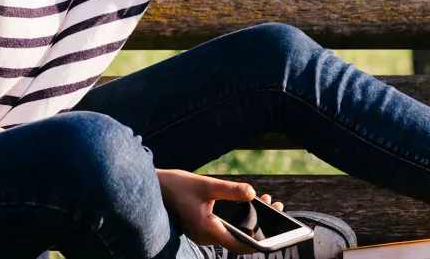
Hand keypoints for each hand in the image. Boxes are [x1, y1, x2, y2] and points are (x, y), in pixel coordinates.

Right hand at [156, 168, 284, 252]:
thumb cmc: (176, 186)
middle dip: (260, 224)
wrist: (151, 188)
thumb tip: (252, 193)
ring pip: (232, 231)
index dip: (259, 243)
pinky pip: (224, 226)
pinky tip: (247, 203)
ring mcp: (202, 233)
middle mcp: (205, 236)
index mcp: (207, 230)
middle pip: (239, 238)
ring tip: (266, 201)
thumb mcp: (206, 185)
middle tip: (276, 206)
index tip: (278, 236)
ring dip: (249, 219)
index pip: (239, 244)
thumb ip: (230, 190)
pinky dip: (237, 217)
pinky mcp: (200, 226)